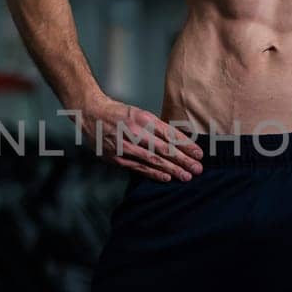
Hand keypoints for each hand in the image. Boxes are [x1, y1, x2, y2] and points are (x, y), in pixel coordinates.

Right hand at [82, 97, 203, 182]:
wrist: (91, 115)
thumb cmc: (119, 114)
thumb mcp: (141, 114)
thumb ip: (158, 127)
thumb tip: (179, 140)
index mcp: (143, 119)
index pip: (169, 134)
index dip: (186, 145)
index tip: (199, 153)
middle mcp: (135, 132)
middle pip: (164, 149)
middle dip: (183, 160)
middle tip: (198, 169)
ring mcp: (125, 146)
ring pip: (153, 160)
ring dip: (172, 169)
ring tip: (187, 176)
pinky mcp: (117, 158)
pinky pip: (139, 168)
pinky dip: (154, 173)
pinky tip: (167, 178)